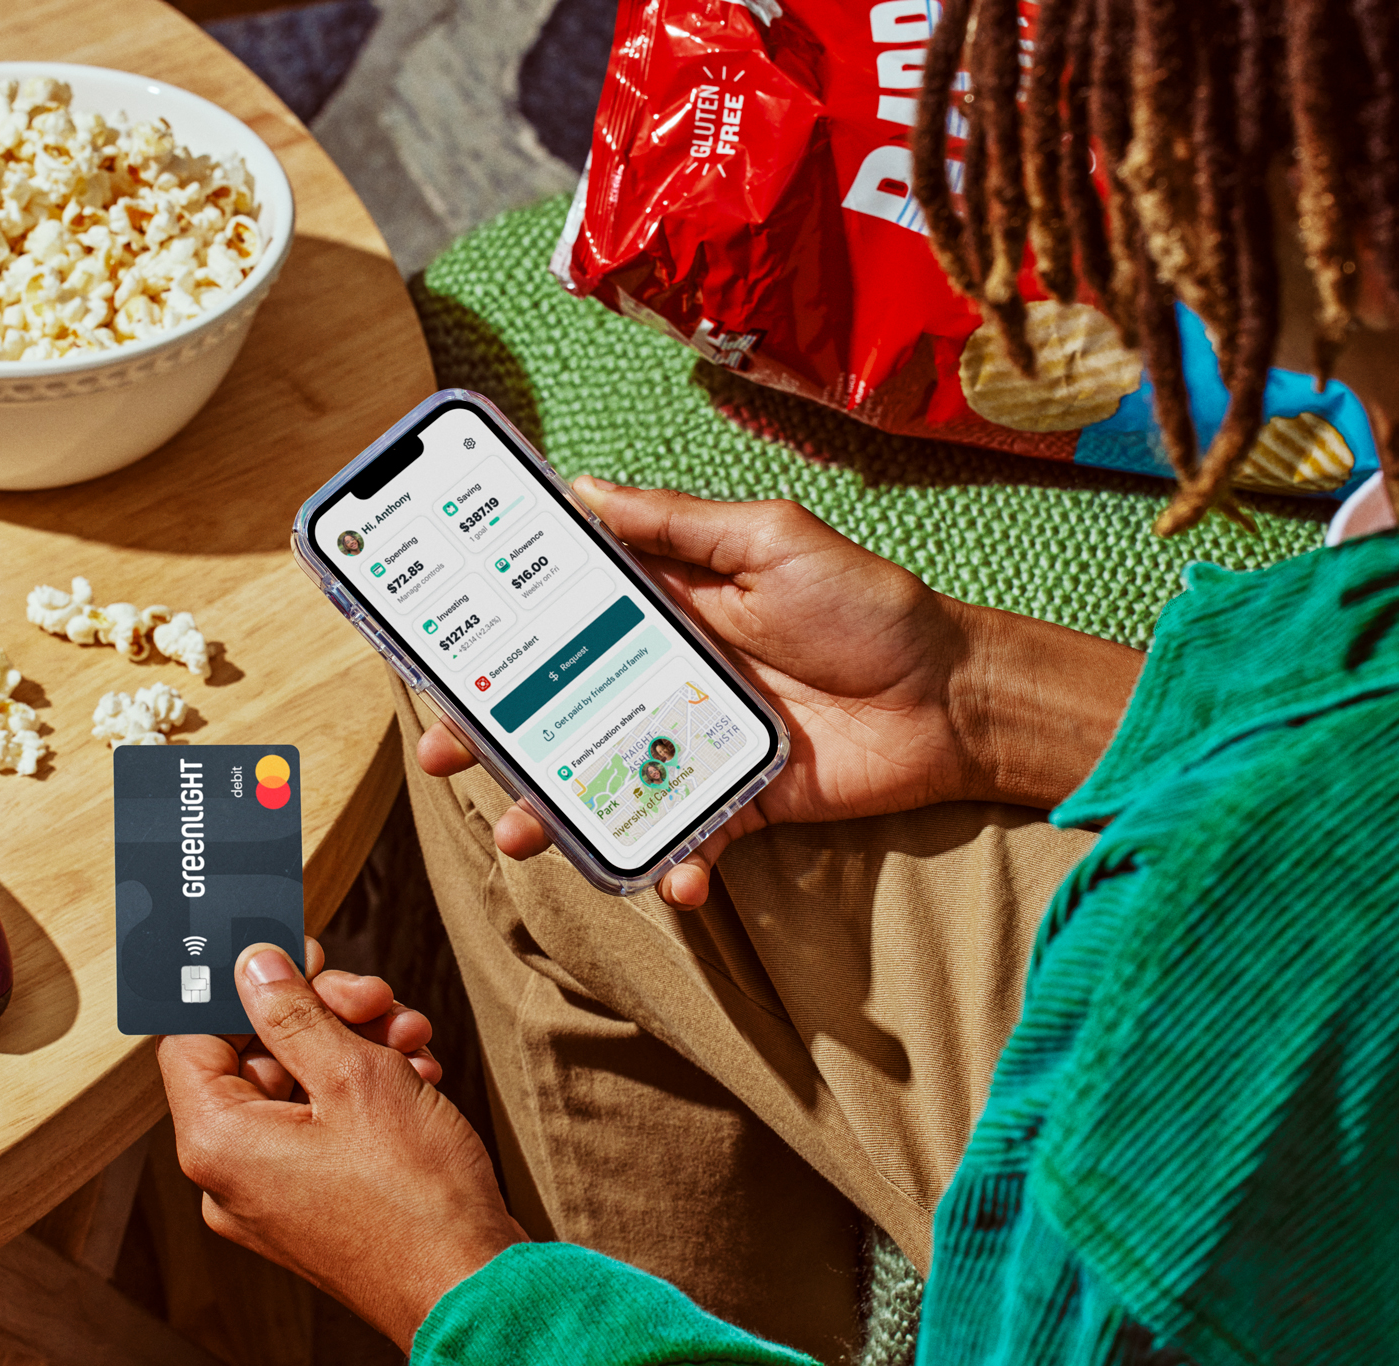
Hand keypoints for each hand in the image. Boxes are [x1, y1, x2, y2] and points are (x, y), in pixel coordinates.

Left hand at [158, 943, 524, 1349]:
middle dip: (322, 1014)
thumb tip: (251, 966)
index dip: (239, 987)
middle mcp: (232, 1176)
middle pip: (256, 1057)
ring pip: (300, 1087)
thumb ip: (292, 1012)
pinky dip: (367, 1092)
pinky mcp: (317, 1205)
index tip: (289, 954)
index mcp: (218, 1144)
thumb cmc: (414, 1195)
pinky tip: (418, 1076)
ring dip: (356, 1046)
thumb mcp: (353, 1075)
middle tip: (372, 995)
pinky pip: (324, 1127)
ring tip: (412, 1038)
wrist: (474, 1286)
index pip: (192, 1037)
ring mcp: (274, 1196)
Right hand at [419, 479, 1143, 906]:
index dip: (504, 636)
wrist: (957, 697)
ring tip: (518, 832)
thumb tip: (580, 489)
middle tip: (446, 751)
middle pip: (566, 709)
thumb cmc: (870, 604)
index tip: (441, 650)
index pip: (567, 620)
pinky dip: (673, 865)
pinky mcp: (743, 803)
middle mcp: (673, 677)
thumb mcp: (771, 540)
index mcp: (671, 609)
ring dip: (558, 811)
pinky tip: (668, 878)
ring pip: (608, 780)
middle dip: (500, 735)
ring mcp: (702, 744)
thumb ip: (678, 523)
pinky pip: (690, 838)